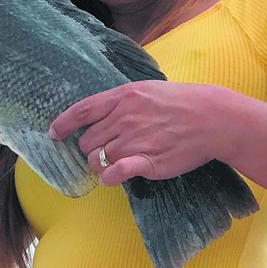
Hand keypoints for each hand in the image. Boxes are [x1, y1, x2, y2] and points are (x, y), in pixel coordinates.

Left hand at [48, 81, 224, 186]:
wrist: (212, 118)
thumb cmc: (180, 103)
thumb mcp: (146, 90)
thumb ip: (120, 103)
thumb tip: (97, 115)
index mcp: (122, 97)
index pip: (81, 111)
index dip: (63, 124)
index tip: (53, 133)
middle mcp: (124, 118)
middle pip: (87, 141)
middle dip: (90, 149)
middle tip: (104, 150)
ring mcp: (134, 140)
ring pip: (98, 159)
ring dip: (101, 164)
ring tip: (117, 161)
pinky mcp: (147, 161)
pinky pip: (115, 172)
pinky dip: (109, 177)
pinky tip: (112, 176)